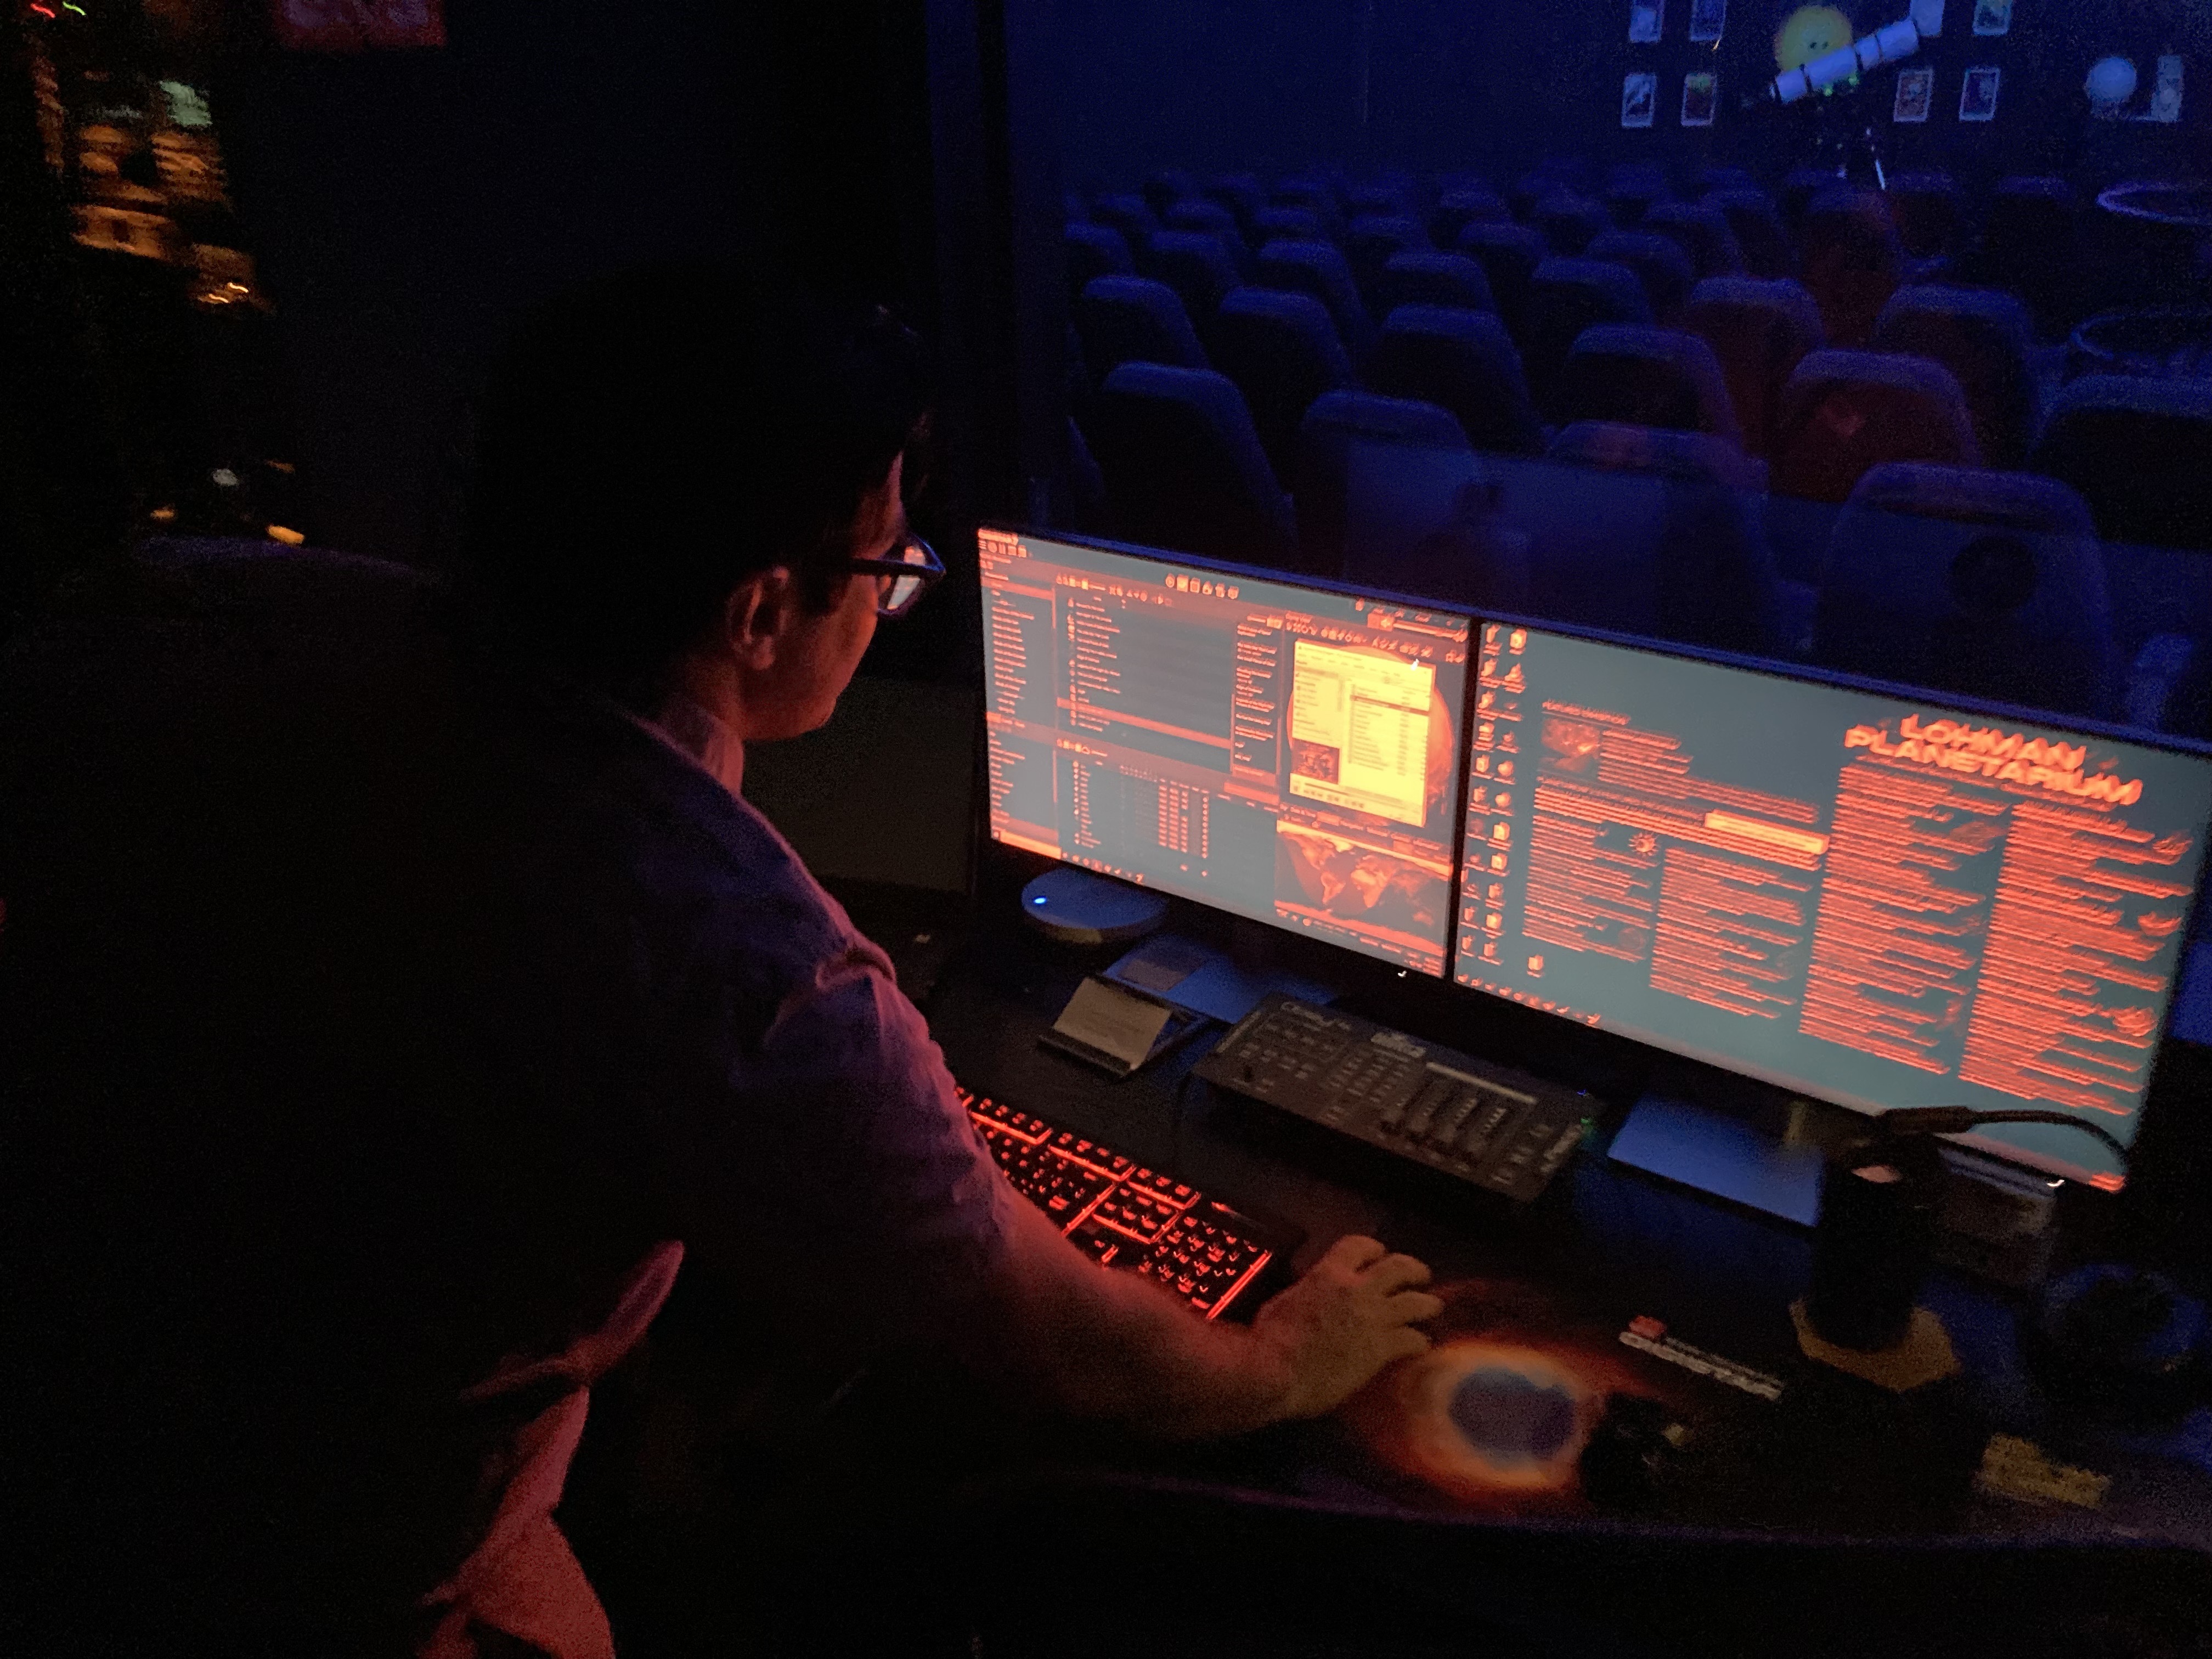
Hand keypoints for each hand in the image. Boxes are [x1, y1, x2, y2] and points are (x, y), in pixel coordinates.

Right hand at [1249, 1235, 1441, 1419]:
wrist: (1274, 1371)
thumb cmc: (1268, 1338)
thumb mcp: (1285, 1301)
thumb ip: (1309, 1293)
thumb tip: (1312, 1296)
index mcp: (1328, 1273)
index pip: (1360, 1246)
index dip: (1375, 1250)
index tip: (1380, 1256)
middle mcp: (1357, 1288)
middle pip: (1399, 1267)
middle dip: (1414, 1270)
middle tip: (1421, 1277)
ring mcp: (1373, 1318)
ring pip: (1416, 1302)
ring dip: (1428, 1304)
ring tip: (1434, 1307)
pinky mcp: (1381, 1349)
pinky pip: (1413, 1340)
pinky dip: (1420, 1342)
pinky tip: (1422, 1346)